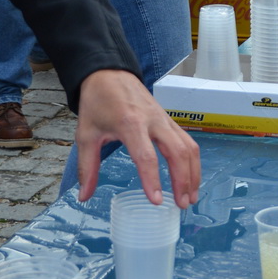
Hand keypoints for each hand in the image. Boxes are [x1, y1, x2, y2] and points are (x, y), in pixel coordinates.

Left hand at [75, 69, 201, 204]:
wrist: (109, 73)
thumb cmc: (97, 102)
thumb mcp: (86, 134)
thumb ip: (87, 166)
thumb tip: (84, 196)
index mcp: (130, 124)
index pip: (146, 156)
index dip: (153, 180)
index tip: (157, 201)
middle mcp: (153, 120)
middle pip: (177, 151)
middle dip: (183, 180)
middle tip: (182, 205)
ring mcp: (164, 118)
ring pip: (188, 146)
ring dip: (193, 173)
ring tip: (190, 197)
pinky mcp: (169, 119)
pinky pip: (187, 140)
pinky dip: (192, 161)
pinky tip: (190, 178)